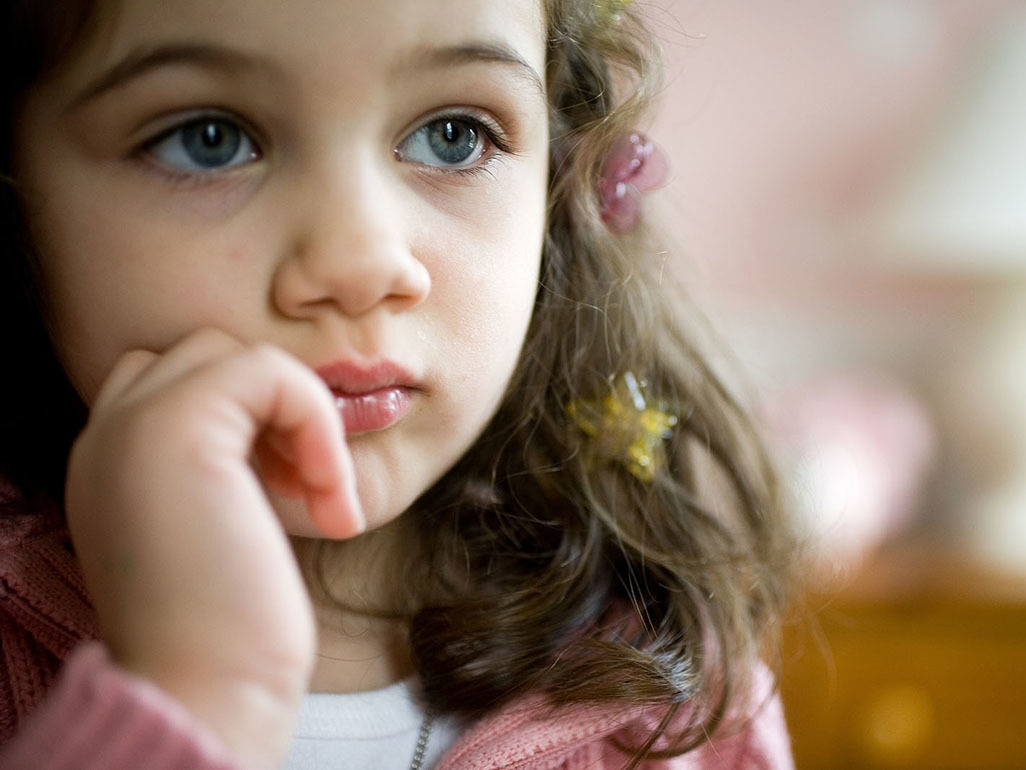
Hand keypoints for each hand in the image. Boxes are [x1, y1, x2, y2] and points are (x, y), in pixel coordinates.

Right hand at [64, 328, 362, 768]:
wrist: (206, 692)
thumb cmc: (229, 632)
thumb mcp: (224, 527)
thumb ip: (229, 469)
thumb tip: (289, 428)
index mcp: (112, 463)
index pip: (177, 384)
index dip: (249, 419)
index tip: (289, 490)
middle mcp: (107, 436)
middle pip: (208, 358)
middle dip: (274, 410)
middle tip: (306, 489)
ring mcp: (130, 426)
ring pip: (237, 355)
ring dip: (300, 416)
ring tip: (320, 495)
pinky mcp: (174, 426)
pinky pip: (270, 371)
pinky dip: (316, 421)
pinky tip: (328, 495)